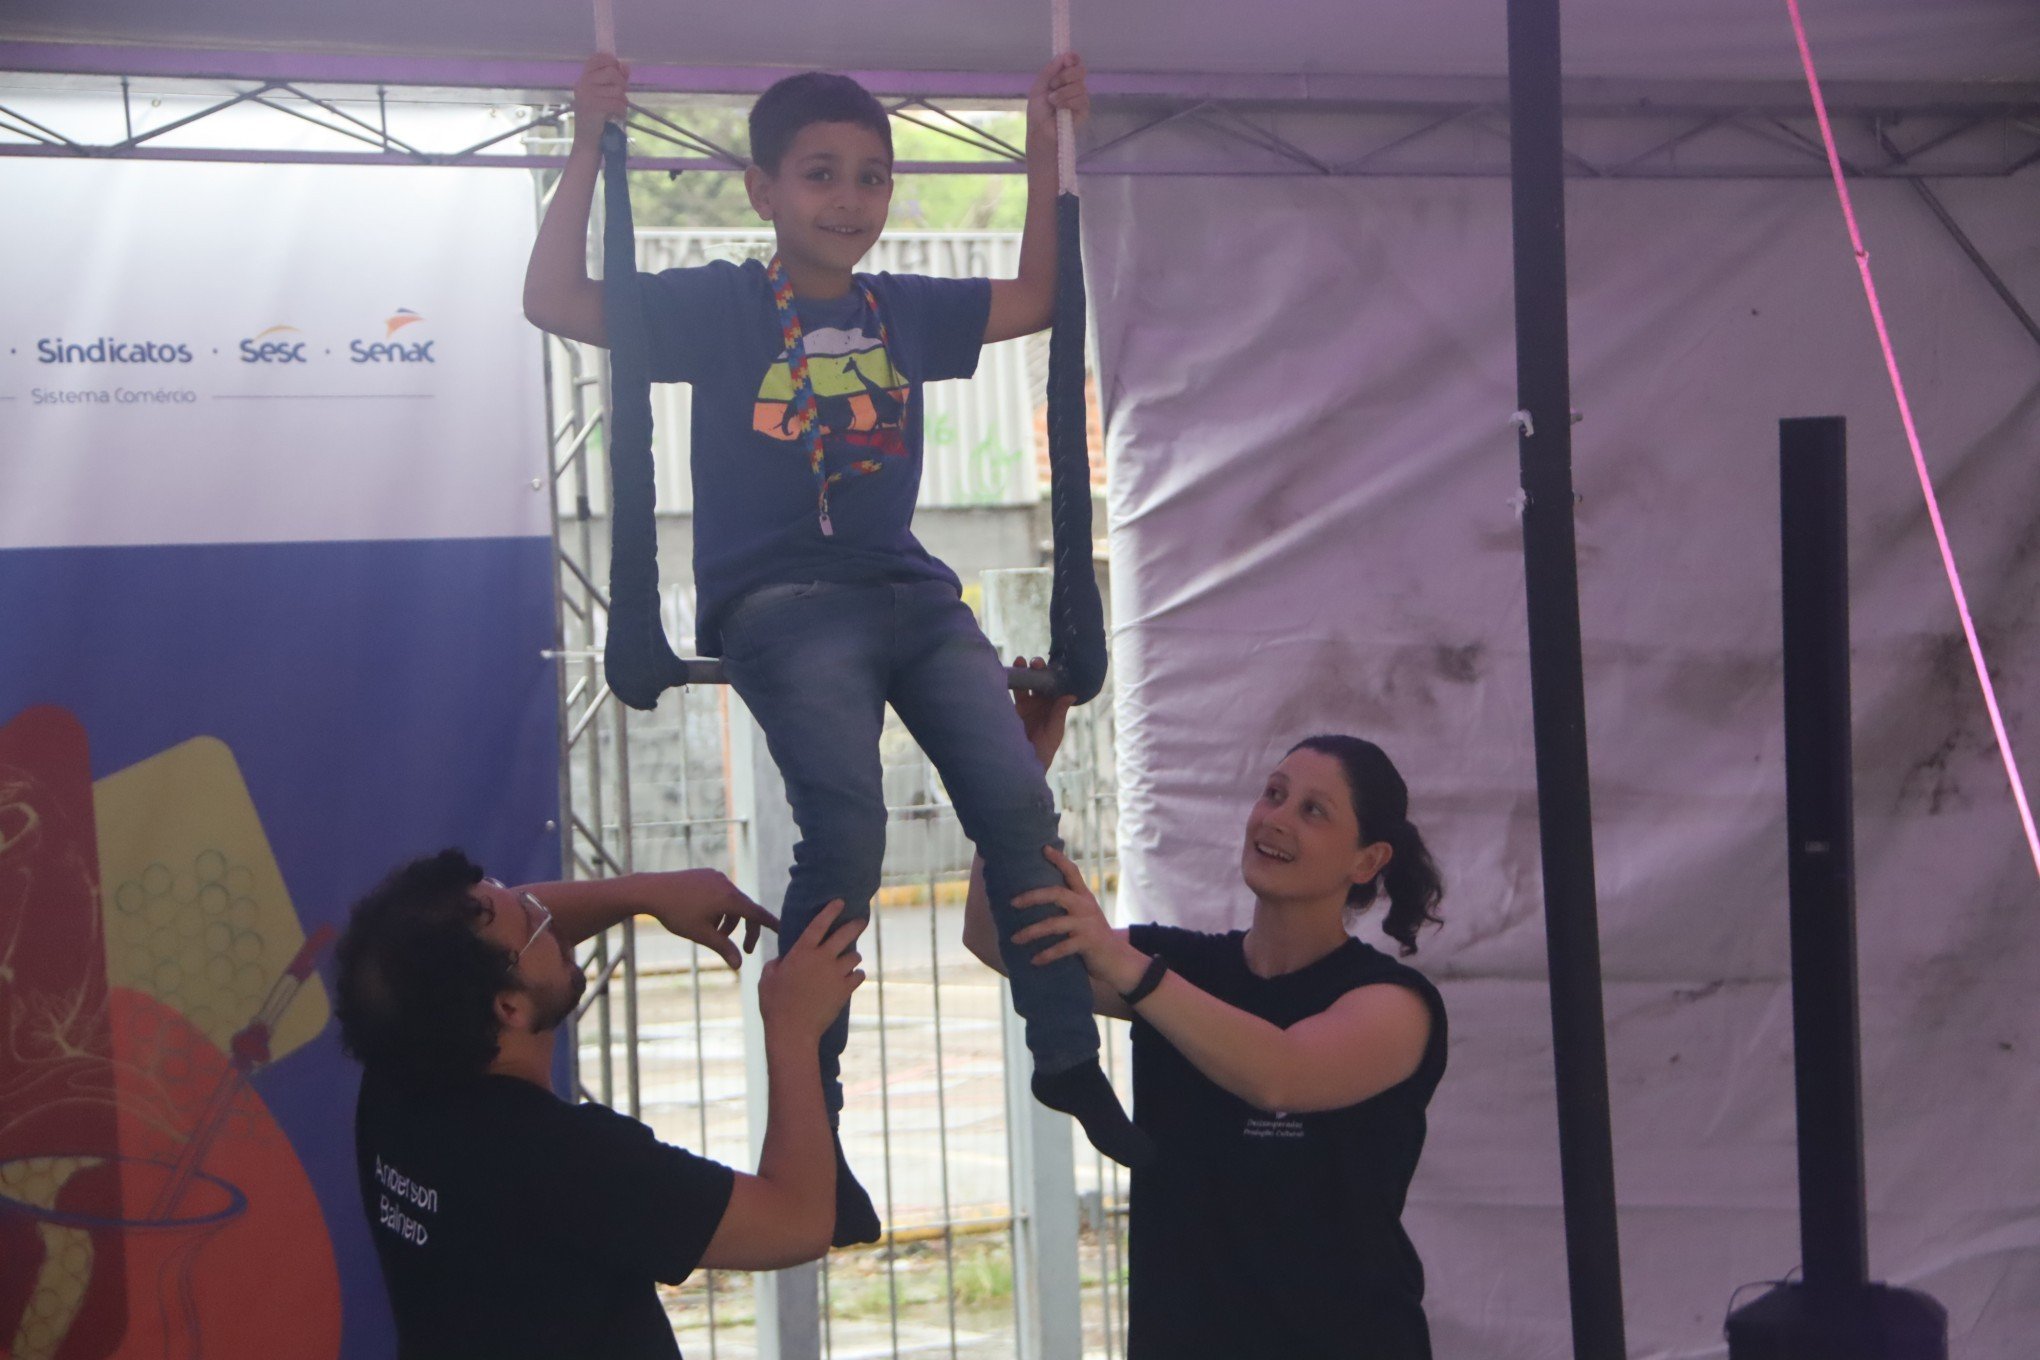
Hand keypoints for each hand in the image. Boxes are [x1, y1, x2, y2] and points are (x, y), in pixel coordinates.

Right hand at [573, 53, 630, 145]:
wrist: (588, 142)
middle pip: (612, 72)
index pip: (598, 58)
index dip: (612, 63)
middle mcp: (583, 83)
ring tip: (616, 110)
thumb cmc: (598, 118)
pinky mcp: (594, 107)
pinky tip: (617, 116)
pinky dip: (622, 111)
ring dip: (623, 101)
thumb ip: (616, 79)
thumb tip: (625, 66)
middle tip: (620, 96)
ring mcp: (587, 95)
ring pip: (617, 90)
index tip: (617, 75)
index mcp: (584, 78)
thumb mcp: (605, 94)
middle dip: (622, 85)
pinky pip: (618, 103)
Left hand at [638, 869, 776, 969]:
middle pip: (746, 909)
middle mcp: (727, 885)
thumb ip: (724, 948)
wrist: (651, 890)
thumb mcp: (702, 935)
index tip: (784, 931)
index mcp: (730, 899)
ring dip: (730, 920)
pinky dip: (720, 908)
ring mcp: (716, 877)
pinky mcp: (706, 874)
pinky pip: (721, 892)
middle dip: (745, 929)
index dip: (772, 924)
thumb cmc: (676, 914)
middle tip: (744, 949)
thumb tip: (740, 966)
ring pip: (732, 902)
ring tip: (715, 934)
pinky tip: (705, 917)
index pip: (758, 914)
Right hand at [759, 902, 866, 1041]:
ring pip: (854, 957)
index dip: (831, 910)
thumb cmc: (775, 1004)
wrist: (793, 1031)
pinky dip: (856, 975)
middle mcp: (822, 958)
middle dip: (856, 925)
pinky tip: (853, 977)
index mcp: (802, 951)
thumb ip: (777, 963)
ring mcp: (836, 974)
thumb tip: (783, 960)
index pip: (819, 923)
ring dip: (852, 957)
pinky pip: (858, 976)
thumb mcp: (767, 978)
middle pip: (846, 934)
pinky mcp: (845, 990)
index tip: (840, 902)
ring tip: (850, 960)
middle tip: (861, 922)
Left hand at [1008, 847, 1146, 993]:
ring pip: (1053, 924)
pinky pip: (1062, 948)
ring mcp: (1087, 924)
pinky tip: (1033, 960)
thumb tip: (1036, 900)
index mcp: (1084, 897)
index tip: (1044, 848)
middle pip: (1057, 894)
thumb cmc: (1093, 937)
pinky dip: (1046, 954)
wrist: (1117, 960)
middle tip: (1012, 902)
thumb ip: (1069, 906)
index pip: (1073, 872)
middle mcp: (1086, 907)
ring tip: (1014, 939)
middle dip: (1032, 897)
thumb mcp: (1084, 916)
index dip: (1059, 859)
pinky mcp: (1088, 942)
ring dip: (1031, 932)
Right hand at [1011, 655, 1073, 769]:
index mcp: (1053, 706)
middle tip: (1035, 663)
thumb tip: (1071, 695)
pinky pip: (1010, 691)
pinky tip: (1008, 673)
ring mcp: (1024, 704)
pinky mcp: (1010, 708)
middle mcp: (1039, 702)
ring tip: (1020, 661)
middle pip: (1038, 680)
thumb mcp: (1054, 730)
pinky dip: (1009, 681)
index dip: (1054, 674)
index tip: (1053, 665)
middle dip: (1037, 669)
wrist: (1023, 763)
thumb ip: (1059, 712)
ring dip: (1022, 671)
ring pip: (1024, 683)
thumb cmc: (1044, 750)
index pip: (1054, 685)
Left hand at [1028, 52, 1089, 138]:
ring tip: (1053, 102)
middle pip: (1080, 70)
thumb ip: (1049, 71)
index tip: (1067, 59)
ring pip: (1079, 85)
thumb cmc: (1038, 111)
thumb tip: (1064, 55)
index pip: (1074, 62)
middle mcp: (1074, 85)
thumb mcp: (1038, 87)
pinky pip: (1080, 99)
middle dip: (1065, 76)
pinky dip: (1067, 102)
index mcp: (1063, 77)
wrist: (1040, 131)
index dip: (1073, 58)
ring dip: (1062, 93)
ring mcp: (1081, 97)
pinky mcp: (1084, 110)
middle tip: (1053, 85)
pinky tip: (1060, 109)